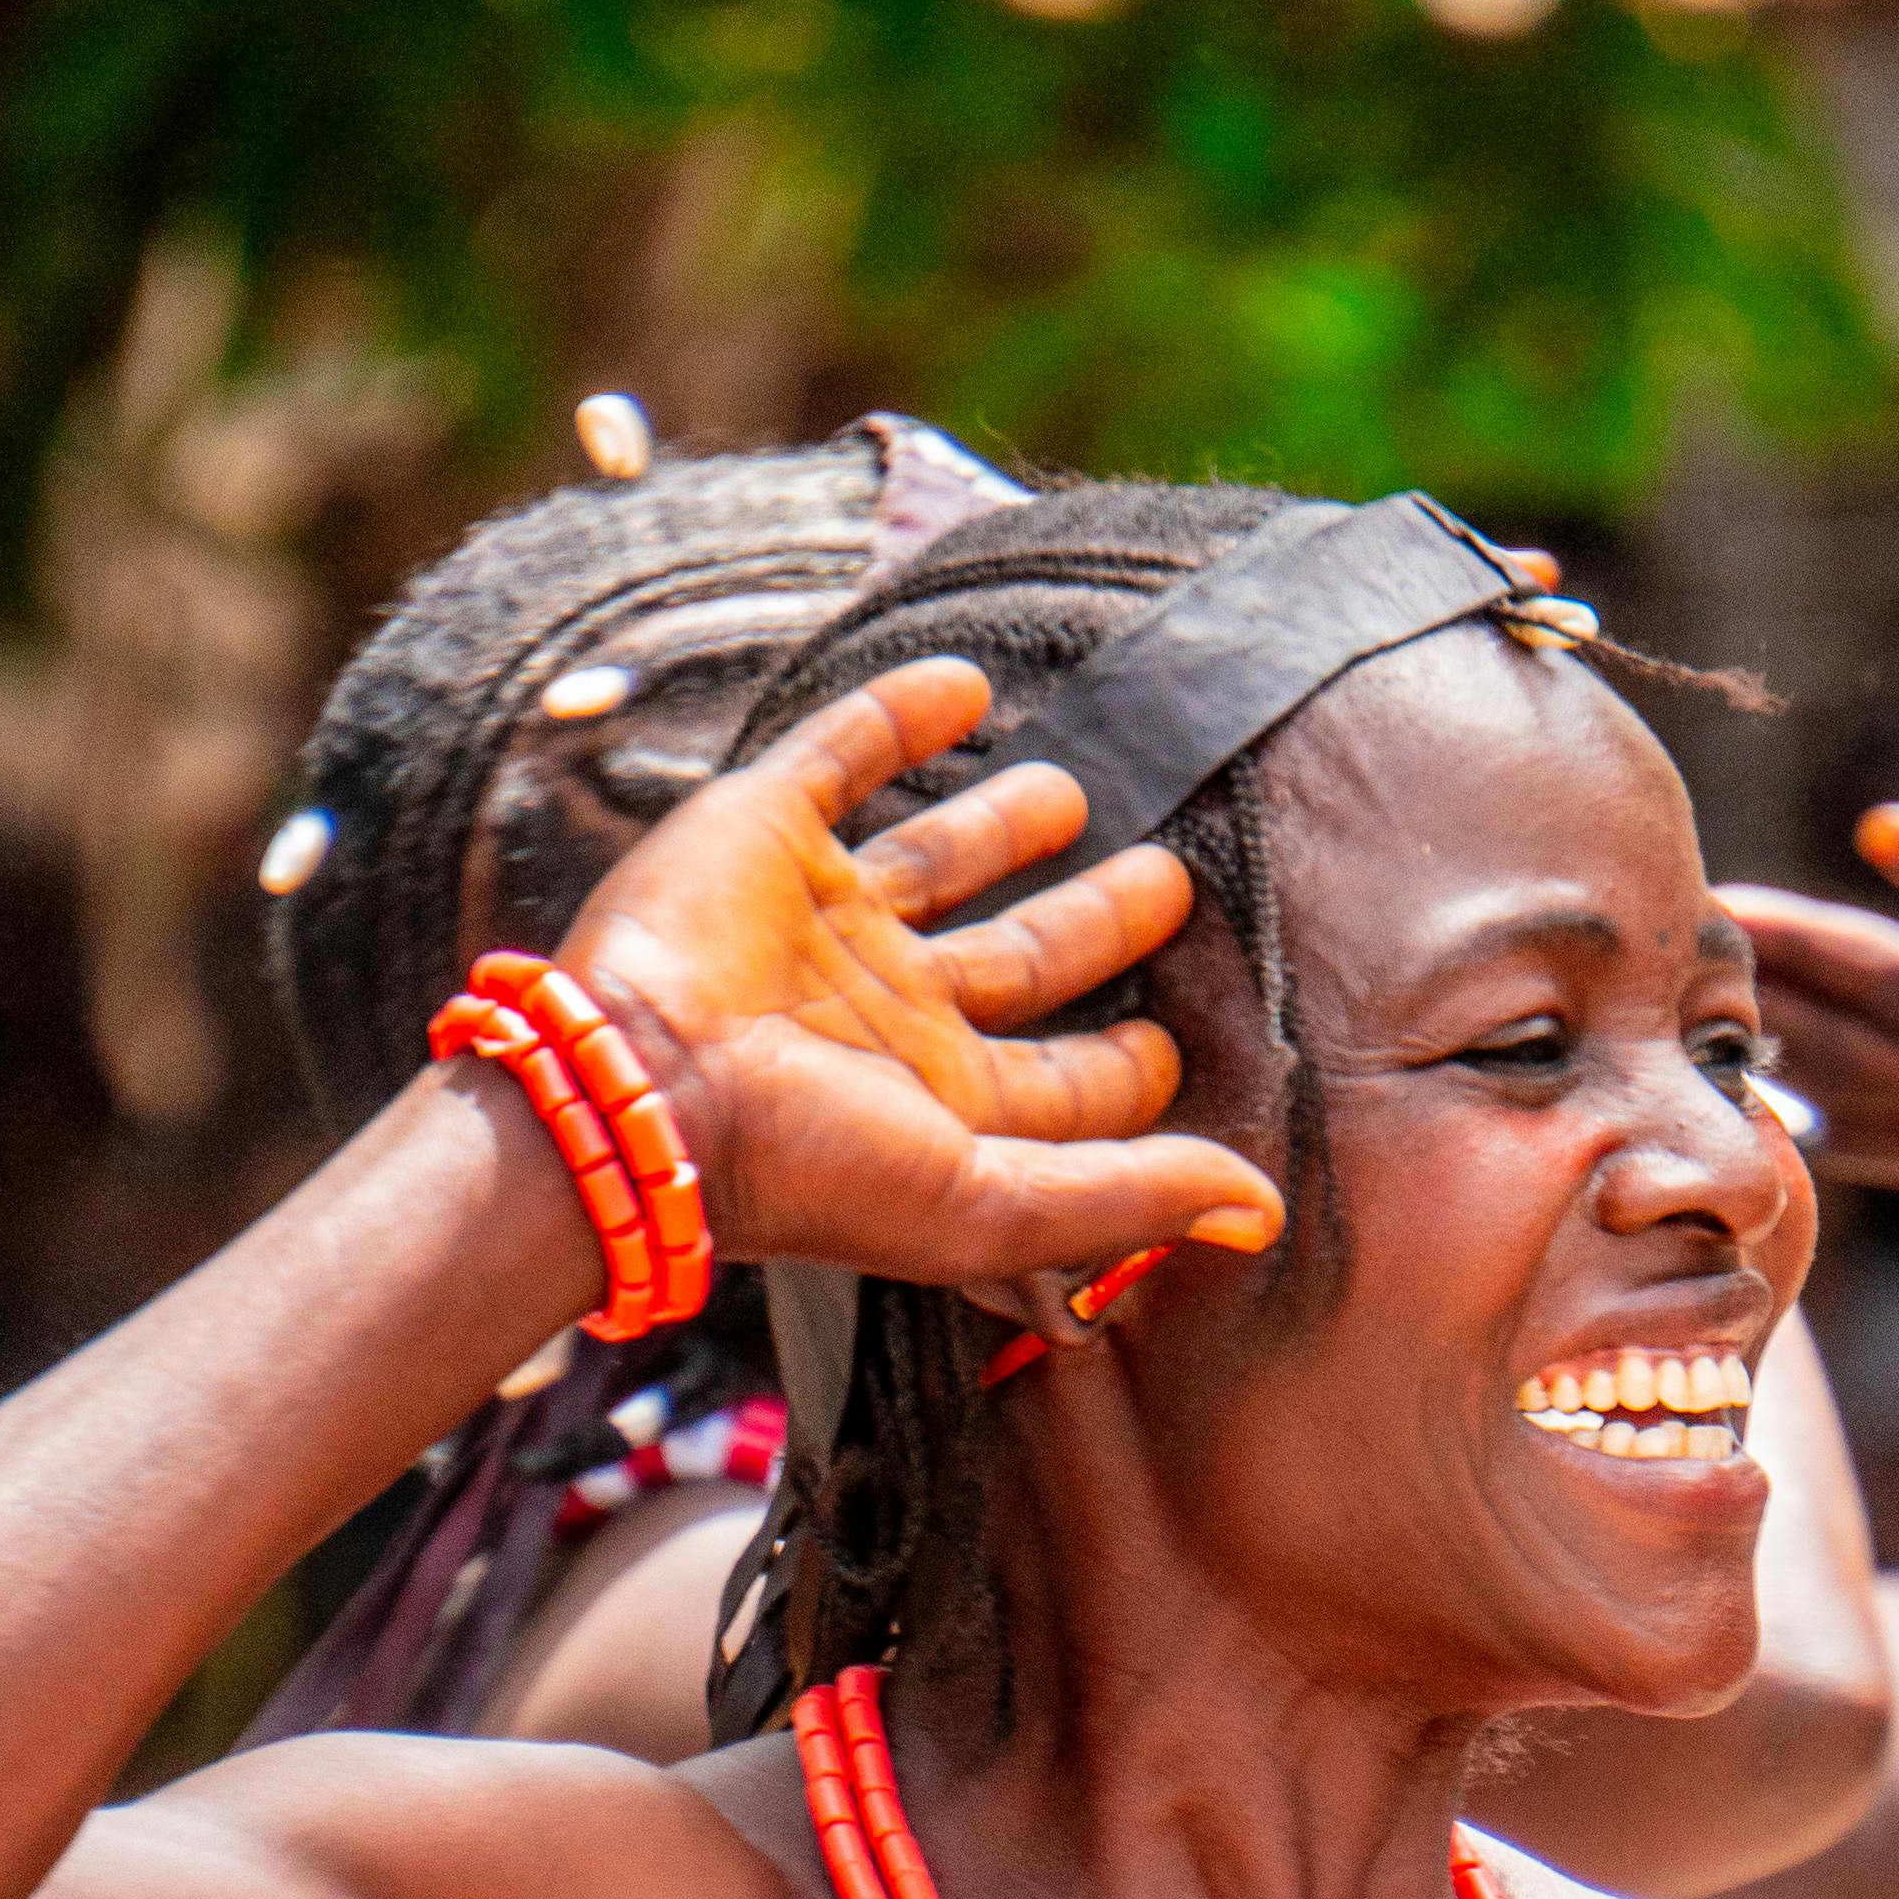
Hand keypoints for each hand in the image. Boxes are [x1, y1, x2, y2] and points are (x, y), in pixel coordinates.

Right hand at [559, 662, 1283, 1288]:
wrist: (639, 1090)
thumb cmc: (808, 1166)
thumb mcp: (991, 1202)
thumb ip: (1128, 1197)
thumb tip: (1259, 1214)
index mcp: (944, 1100)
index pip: (1064, 1079)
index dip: (1131, 1065)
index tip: (1184, 1040)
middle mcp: (890, 1008)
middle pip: (1023, 959)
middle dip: (1098, 925)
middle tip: (1170, 883)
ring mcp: (826, 917)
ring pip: (939, 856)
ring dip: (1007, 822)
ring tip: (1072, 792)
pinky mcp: (765, 831)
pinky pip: (844, 753)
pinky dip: (900, 713)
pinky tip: (966, 684)